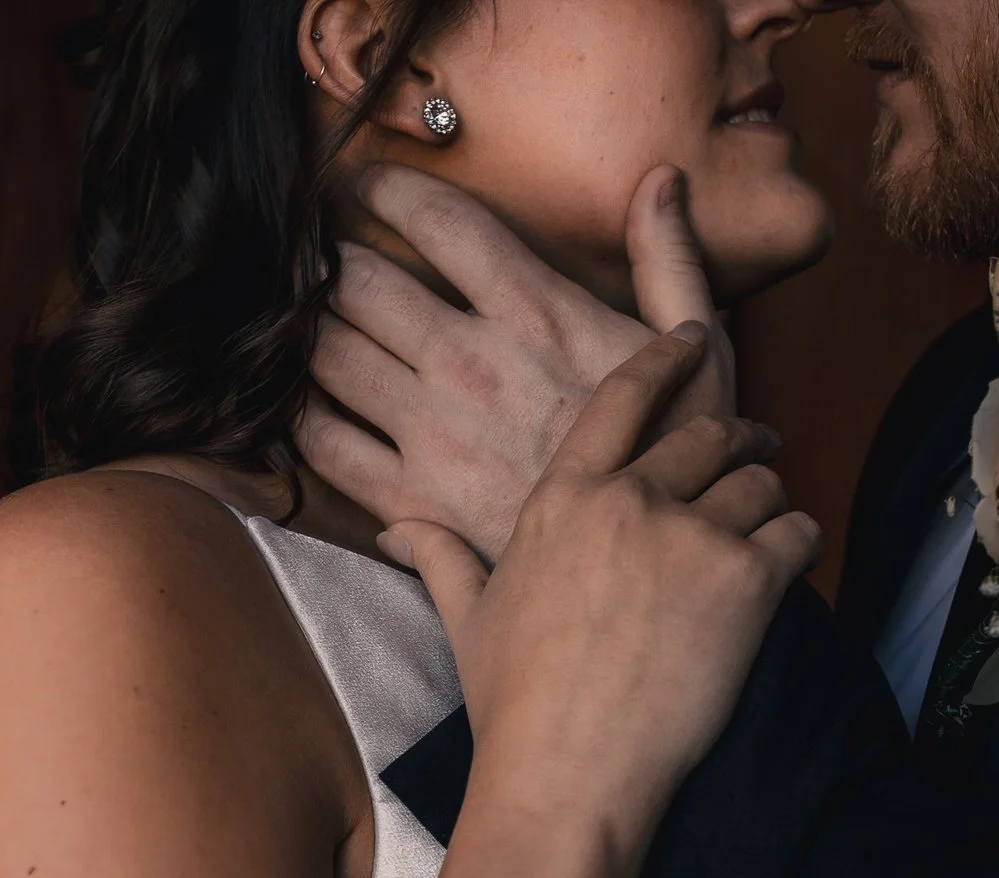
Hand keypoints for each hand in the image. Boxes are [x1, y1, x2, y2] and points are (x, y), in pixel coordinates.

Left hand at [303, 163, 732, 562]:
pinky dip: (300, 414)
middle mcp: (474, 364)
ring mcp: (435, 434)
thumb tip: (659, 181)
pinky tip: (305, 399)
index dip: (387, 189)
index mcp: (538, 314)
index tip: (362, 184)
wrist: (657, 576)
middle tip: (317, 253)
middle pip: (362, 281)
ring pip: (328, 353)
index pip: (439, 221)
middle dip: (330, 258)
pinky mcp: (411, 500)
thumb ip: (669, 260)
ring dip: (306, 326)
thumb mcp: (698, 351)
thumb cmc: (681, 460)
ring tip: (302, 315)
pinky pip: (324, 445)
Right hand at [379, 324, 817, 856]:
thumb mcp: (470, 620)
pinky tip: (789, 567)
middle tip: (757, 448)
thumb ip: (441, 558)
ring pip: (760, 483)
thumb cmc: (513, 706)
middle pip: (707, 434)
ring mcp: (691, 537)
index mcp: (563, 498)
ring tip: (770, 520)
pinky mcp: (745, 582)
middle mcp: (629, 501)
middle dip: (740, 436)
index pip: (622, 397)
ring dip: (770, 498)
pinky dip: (800, 545)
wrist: (568, 776)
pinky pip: (797, 534)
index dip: (664, 358)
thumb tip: (394, 530)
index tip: (693, 338)